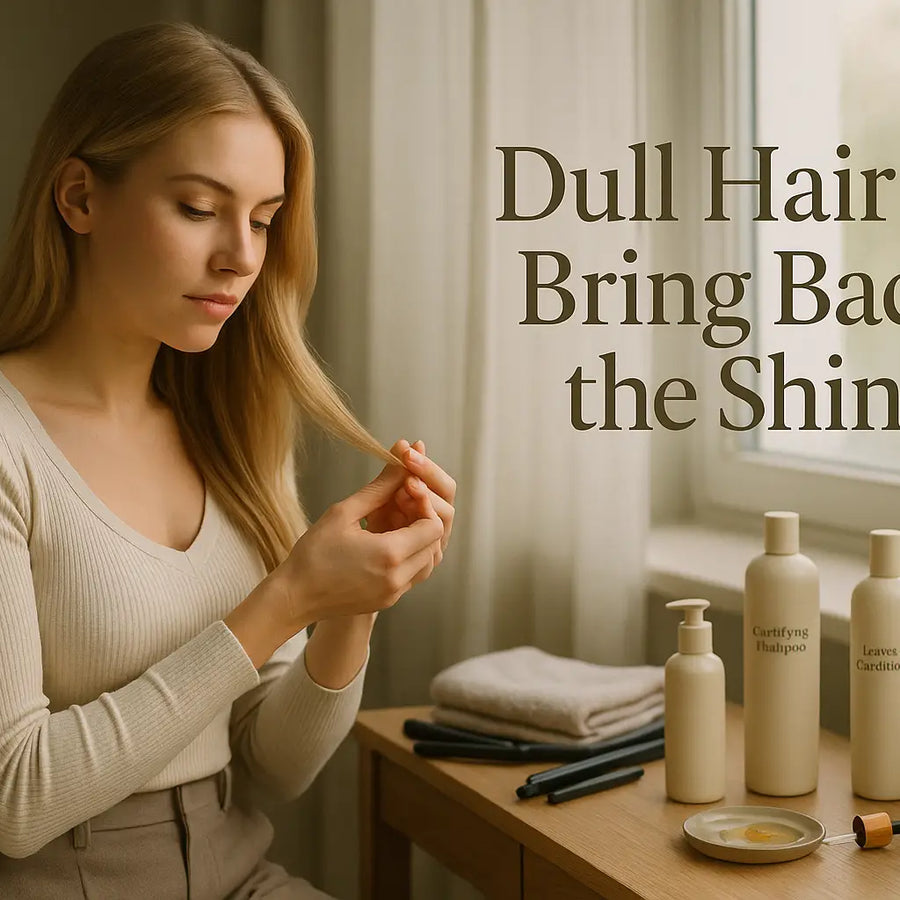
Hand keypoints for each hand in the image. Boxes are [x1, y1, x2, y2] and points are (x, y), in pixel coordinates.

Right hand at [270, 460, 444, 631]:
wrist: (294, 597)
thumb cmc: (313, 552)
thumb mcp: (344, 512)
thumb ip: (380, 486)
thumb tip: (401, 457)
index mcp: (389, 555)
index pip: (433, 525)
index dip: (424, 505)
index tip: (404, 491)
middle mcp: (398, 578)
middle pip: (434, 542)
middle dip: (422, 519)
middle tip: (398, 502)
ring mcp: (395, 593)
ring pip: (428, 560)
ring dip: (418, 538)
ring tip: (392, 521)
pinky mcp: (389, 600)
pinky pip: (414, 574)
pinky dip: (410, 555)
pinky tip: (387, 540)